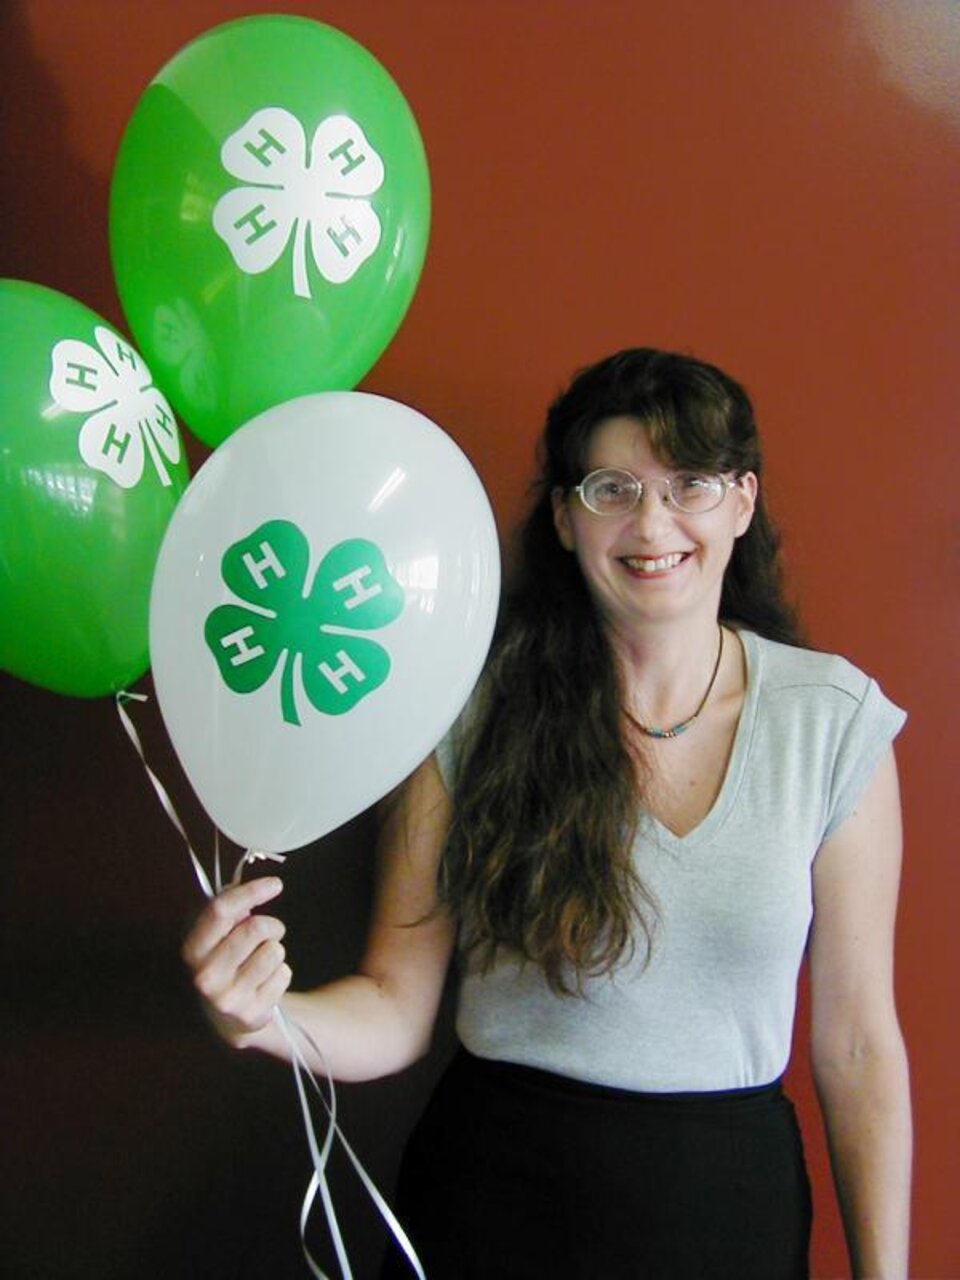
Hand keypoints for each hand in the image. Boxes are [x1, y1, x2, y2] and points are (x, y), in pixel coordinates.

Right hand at [181, 877, 291, 1045]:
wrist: (229, 1017)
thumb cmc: (227, 962)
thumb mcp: (218, 936)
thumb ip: (229, 911)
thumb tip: (245, 887)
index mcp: (193, 949)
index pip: (220, 911)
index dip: (250, 892)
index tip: (275, 884)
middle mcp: (206, 975)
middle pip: (255, 928)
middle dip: (272, 925)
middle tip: (272, 931)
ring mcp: (228, 997)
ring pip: (274, 950)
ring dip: (275, 950)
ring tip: (263, 959)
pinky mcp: (252, 1013)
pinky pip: (284, 974)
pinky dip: (281, 972)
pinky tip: (266, 981)